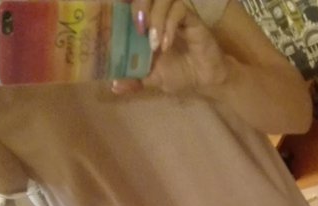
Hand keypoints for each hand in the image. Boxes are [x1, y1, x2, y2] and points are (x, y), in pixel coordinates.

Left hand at [112, 0, 228, 95]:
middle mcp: (159, 14)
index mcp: (146, 24)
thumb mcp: (151, 80)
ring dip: (155, 18)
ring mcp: (175, 15)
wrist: (204, 80)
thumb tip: (113, 86)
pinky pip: (179, 10)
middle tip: (138, 28)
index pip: (131, 2)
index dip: (122, 2)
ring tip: (154, 43)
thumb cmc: (179, 74)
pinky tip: (167, 44)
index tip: (113, 12)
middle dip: (138, 6)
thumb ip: (133, 81)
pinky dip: (170, 26)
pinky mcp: (191, 19)